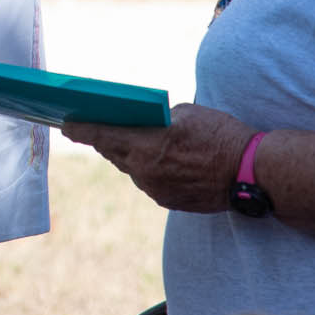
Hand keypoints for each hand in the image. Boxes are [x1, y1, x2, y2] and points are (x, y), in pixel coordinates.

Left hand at [63, 101, 253, 214]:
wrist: (250, 174)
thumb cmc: (220, 135)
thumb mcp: (186, 113)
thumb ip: (158, 119)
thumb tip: (145, 124)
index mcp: (146, 144)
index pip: (102, 135)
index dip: (80, 128)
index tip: (64, 123)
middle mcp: (144, 170)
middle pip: (112, 152)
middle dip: (101, 138)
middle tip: (88, 128)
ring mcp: (155, 188)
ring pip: (131, 167)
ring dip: (127, 154)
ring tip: (124, 140)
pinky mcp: (167, 201)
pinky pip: (148, 180)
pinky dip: (148, 168)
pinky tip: (156, 159)